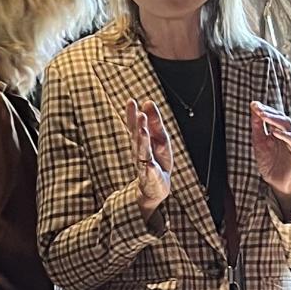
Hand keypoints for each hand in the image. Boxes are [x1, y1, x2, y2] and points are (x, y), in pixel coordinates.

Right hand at [129, 96, 173, 214]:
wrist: (155, 188)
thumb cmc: (158, 160)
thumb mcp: (160, 138)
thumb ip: (155, 122)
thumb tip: (148, 102)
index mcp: (141, 141)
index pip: (134, 126)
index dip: (132, 114)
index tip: (131, 101)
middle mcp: (139, 151)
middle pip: (138, 137)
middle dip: (139, 126)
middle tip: (140, 114)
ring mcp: (144, 165)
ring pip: (143, 152)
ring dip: (143, 142)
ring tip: (144, 131)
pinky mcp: (151, 178)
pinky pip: (149, 173)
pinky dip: (149, 169)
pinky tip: (149, 165)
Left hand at [250, 101, 290, 209]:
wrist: (276, 181)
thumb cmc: (269, 162)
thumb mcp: (259, 141)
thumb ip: (257, 125)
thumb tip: (253, 107)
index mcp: (279, 129)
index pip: (273, 115)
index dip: (264, 109)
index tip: (253, 105)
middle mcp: (289, 133)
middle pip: (281, 118)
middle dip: (269, 112)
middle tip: (258, 108)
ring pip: (288, 126)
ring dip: (275, 120)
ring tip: (264, 116)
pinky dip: (285, 136)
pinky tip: (275, 133)